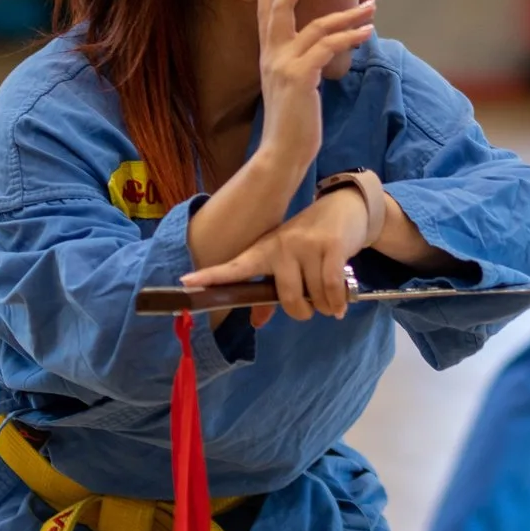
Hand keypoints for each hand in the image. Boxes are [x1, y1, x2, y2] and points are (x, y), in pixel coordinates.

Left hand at [181, 185, 374, 321]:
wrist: (343, 207)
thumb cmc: (310, 241)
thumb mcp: (287, 262)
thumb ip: (271, 293)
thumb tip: (257, 323)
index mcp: (265, 250)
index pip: (236, 266)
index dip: (212, 276)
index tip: (186, 283)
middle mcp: (281, 246)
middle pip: (285, 297)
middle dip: (301, 312)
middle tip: (312, 308)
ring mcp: (306, 245)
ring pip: (313, 297)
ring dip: (325, 307)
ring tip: (330, 299)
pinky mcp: (331, 246)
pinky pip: (331, 289)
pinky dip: (337, 303)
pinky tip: (340, 306)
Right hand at [248, 0, 375, 181]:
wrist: (282, 153)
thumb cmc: (293, 126)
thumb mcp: (293, 90)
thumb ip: (302, 67)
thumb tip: (321, 54)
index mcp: (269, 57)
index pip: (265, 14)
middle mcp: (272, 56)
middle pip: (283, 7)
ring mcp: (284, 64)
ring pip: (318, 26)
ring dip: (349, 14)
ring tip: (372, 7)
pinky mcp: (300, 76)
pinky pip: (329, 46)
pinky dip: (350, 36)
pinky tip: (367, 32)